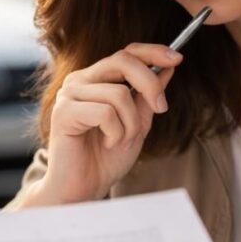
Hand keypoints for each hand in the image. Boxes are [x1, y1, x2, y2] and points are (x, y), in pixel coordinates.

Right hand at [38, 43, 181, 203]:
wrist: (82, 190)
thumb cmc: (105, 159)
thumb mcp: (137, 124)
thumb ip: (148, 97)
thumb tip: (168, 67)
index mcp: (95, 80)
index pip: (125, 53)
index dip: (152, 52)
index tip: (177, 59)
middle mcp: (79, 81)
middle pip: (122, 61)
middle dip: (150, 84)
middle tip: (161, 107)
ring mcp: (69, 95)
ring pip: (118, 93)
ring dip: (131, 123)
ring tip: (123, 142)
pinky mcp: (63, 113)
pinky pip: (105, 112)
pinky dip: (116, 133)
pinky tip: (108, 145)